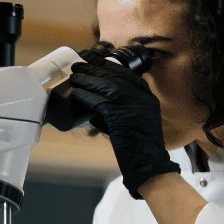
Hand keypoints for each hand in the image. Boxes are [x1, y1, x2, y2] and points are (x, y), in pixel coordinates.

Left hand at [68, 60, 180, 197]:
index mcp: (148, 97)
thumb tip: (99, 101)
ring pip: (106, 86)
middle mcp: (142, 98)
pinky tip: (77, 95)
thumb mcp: (139, 119)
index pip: (128, 75)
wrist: (148, 161)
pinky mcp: (121, 116)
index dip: (110, 66)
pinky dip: (86, 97)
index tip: (96, 62)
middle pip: (115, 76)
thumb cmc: (140, 145)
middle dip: (96, 68)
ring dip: (87, 80)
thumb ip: (125, 108)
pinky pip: (99, 102)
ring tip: (74, 77)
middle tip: (80, 65)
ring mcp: (133, 105)